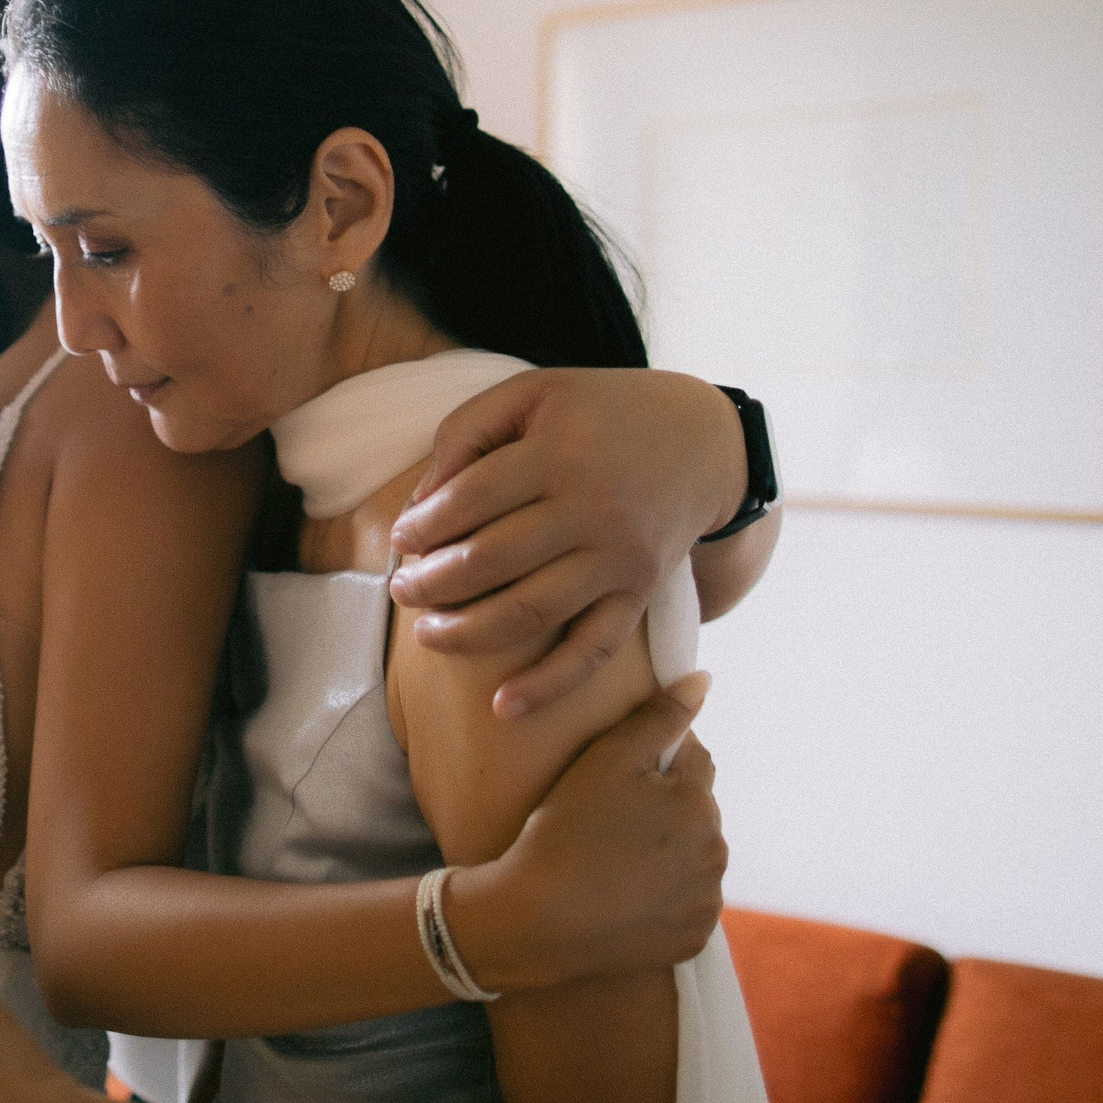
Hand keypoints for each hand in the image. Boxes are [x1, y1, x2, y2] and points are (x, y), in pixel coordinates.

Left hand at [390, 369, 743, 716]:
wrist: (701, 442)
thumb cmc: (597, 413)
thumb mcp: (532, 394)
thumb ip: (466, 433)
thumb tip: (419, 504)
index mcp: (559, 452)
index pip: (471, 499)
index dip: (423, 526)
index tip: (401, 540)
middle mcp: (593, 508)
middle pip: (493, 559)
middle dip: (433, 583)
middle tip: (402, 592)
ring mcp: (620, 558)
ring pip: (532, 611)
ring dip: (468, 634)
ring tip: (426, 637)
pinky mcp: (639, 595)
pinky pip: (594, 650)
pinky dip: (549, 685)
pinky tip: (503, 708)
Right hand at [457, 672, 726, 992]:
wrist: (537, 920)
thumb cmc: (564, 831)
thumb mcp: (605, 759)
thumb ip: (659, 716)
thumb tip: (704, 680)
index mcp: (698, 801)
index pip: (693, 761)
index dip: (655, 762)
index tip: (617, 778)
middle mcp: (715, 851)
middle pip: (695, 813)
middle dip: (665, 810)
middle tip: (607, 821)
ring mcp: (705, 900)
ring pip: (692, 860)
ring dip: (667, 855)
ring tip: (612, 860)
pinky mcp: (691, 938)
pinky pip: (684, 906)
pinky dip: (662, 900)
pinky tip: (623, 896)